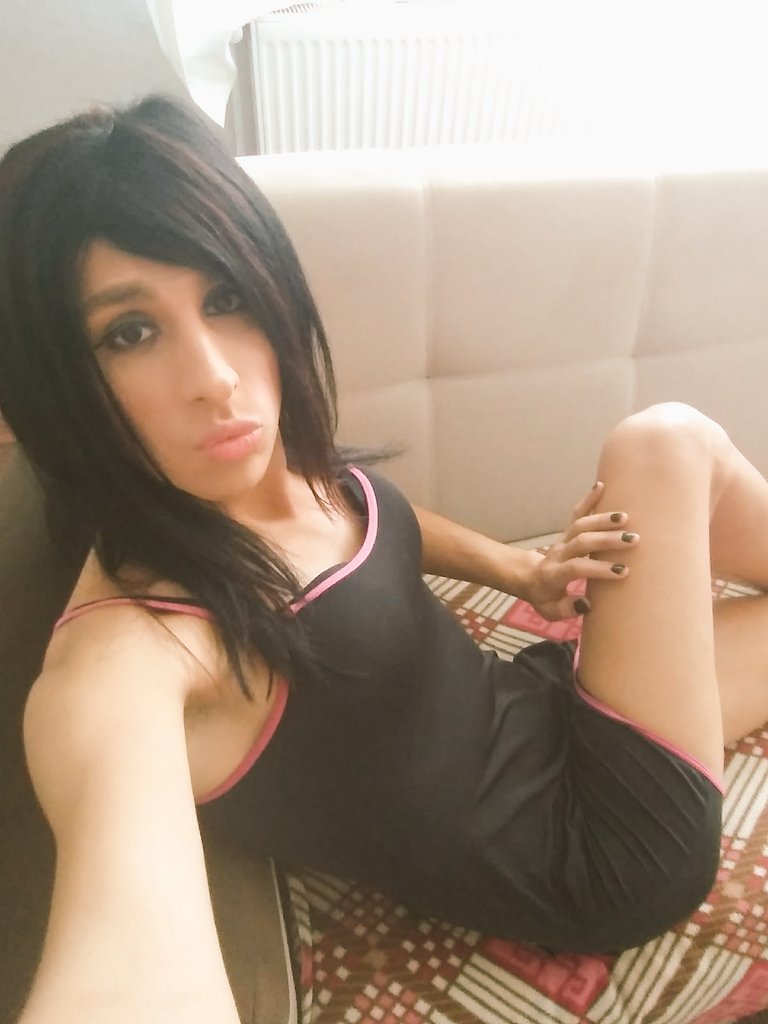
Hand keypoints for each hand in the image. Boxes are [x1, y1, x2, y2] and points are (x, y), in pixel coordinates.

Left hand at [524, 481, 638, 621]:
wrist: (527, 577)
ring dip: (602, 519)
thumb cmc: (544, 596)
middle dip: (607, 539)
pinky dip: (588, 498)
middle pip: (581, 541)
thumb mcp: (549, 610)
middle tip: (634, 540)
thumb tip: (586, 603)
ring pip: (580, 524)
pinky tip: (601, 485)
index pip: (576, 567)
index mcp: (554, 574)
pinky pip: (576, 512)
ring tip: (626, 516)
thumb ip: (566, 609)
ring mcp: (562, 540)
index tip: (623, 571)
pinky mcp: (567, 531)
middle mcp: (558, 553)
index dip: (598, 568)